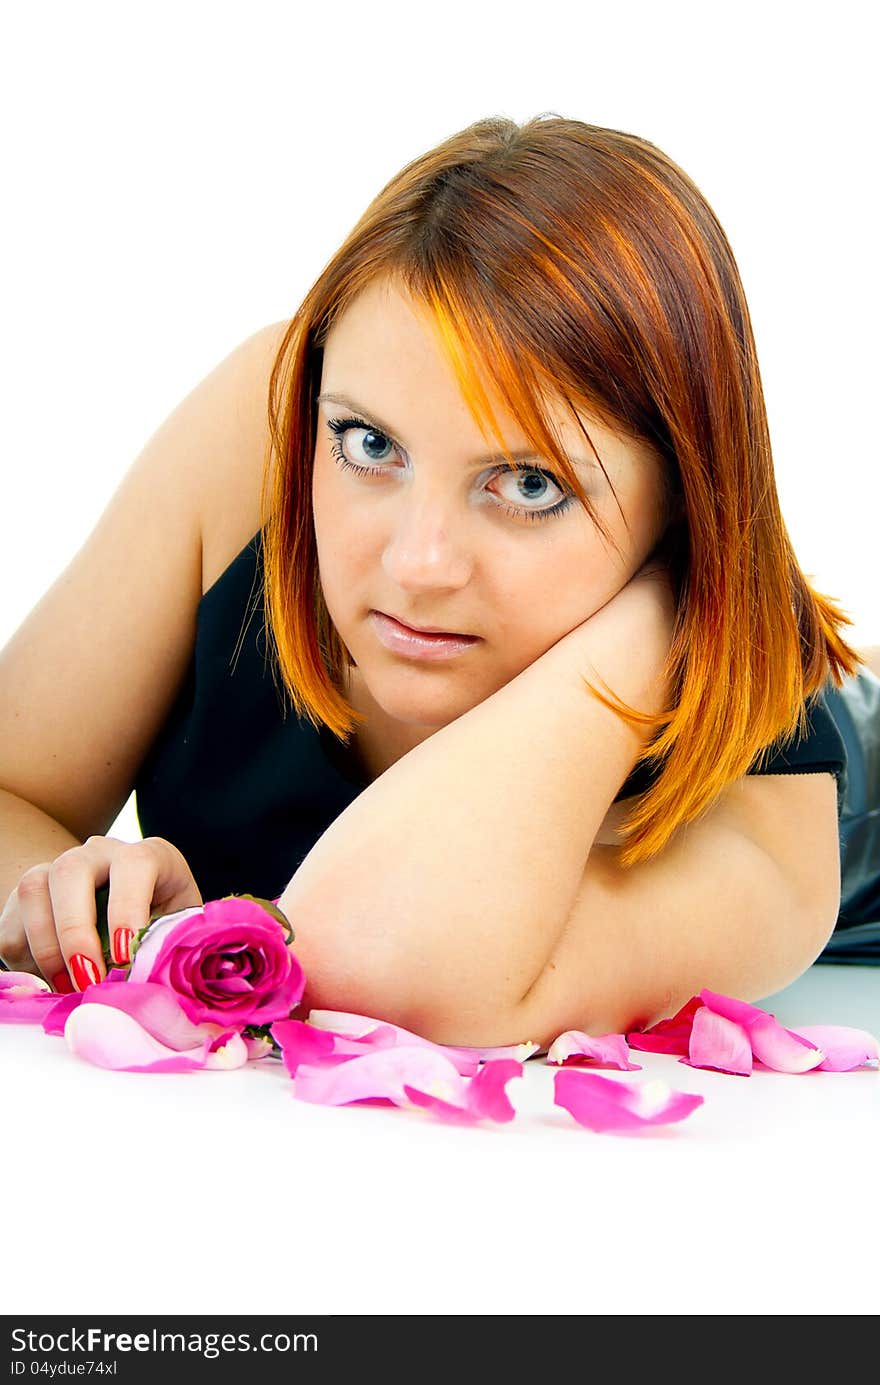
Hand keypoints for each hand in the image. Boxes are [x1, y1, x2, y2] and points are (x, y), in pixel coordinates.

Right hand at [0, 835, 202, 990]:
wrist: (132, 920)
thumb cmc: (164, 930)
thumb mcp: (178, 935)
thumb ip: (168, 951)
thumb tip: (152, 984)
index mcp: (149, 857)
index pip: (134, 864)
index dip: (126, 908)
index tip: (123, 956)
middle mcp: (100, 854)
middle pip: (70, 870)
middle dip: (74, 930)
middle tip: (87, 980)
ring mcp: (60, 869)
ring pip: (33, 890)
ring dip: (45, 947)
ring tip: (68, 988)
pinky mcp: (32, 895)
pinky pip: (12, 923)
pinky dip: (25, 959)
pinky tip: (52, 981)